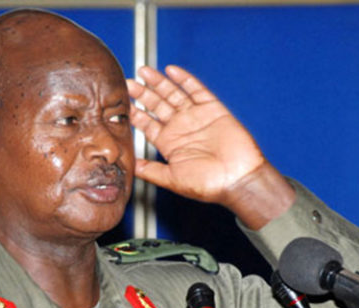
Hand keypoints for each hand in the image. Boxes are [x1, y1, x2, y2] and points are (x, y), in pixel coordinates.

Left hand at [127, 65, 293, 228]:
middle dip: (143, 93)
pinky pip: (197, 90)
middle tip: (128, 82)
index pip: (147, 124)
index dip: (134, 113)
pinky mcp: (213, 110)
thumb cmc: (207, 185)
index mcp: (169, 144)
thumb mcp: (172, 179)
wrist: (237, 179)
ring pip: (174, 95)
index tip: (121, 102)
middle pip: (157, 105)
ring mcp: (196, 117)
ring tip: (144, 72)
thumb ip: (150, 170)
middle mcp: (181, 128)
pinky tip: (172, 71)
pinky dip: (185, 80)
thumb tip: (130, 167)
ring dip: (159, 83)